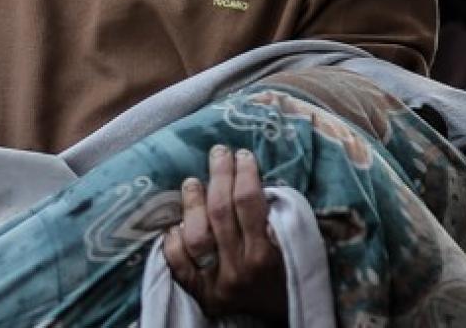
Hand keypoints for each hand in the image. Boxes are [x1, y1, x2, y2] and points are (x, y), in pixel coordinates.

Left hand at [163, 146, 286, 323]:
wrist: (281, 318)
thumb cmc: (288, 274)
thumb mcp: (291, 247)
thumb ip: (274, 218)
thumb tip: (248, 175)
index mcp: (267, 255)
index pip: (249, 203)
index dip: (244, 173)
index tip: (243, 155)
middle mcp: (240, 268)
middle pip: (220, 211)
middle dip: (219, 175)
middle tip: (219, 153)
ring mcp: (216, 282)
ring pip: (196, 234)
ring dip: (193, 202)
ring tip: (193, 181)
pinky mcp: (200, 293)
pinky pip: (178, 263)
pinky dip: (174, 241)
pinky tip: (176, 223)